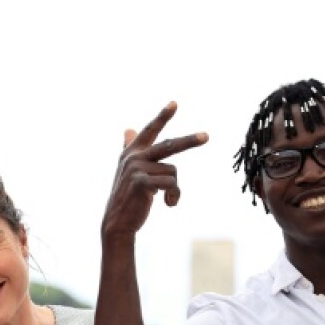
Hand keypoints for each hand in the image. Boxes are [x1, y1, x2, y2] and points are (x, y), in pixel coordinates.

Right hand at [101, 101, 207, 239]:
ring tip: (166, 199)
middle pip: (169, 145)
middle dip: (189, 141)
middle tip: (207, 136)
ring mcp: (136, 169)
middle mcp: (134, 157)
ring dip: (174, 188)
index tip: (175, 103)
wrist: (117, 221)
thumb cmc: (127, 195)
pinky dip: (174, 196)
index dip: (162, 116)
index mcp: (132, 152)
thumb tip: (128, 129)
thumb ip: (128, 147)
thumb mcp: (127, 169)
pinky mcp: (141, 182)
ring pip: (172, 172)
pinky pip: (170, 184)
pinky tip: (167, 205)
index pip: (150, 130)